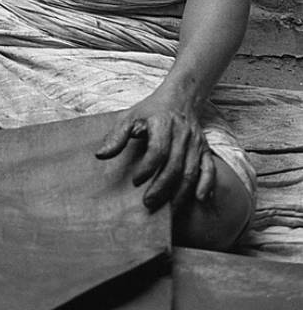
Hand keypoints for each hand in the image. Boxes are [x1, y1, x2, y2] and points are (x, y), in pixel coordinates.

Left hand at [95, 93, 215, 212]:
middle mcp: (182, 134)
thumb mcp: (130, 116)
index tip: (135, 181)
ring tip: (167, 211)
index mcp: (162, 124)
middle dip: (161, 187)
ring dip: (180, 193)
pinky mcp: (205, 149)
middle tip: (148, 203)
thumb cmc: (150, 111)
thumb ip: (117, 136)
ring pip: (191, 172)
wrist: (180, 98)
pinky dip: (206, 184)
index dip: (147, 168)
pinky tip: (199, 199)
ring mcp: (196, 143)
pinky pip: (209, 168)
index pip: (158, 150)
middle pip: (174, 165)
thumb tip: (100, 155)